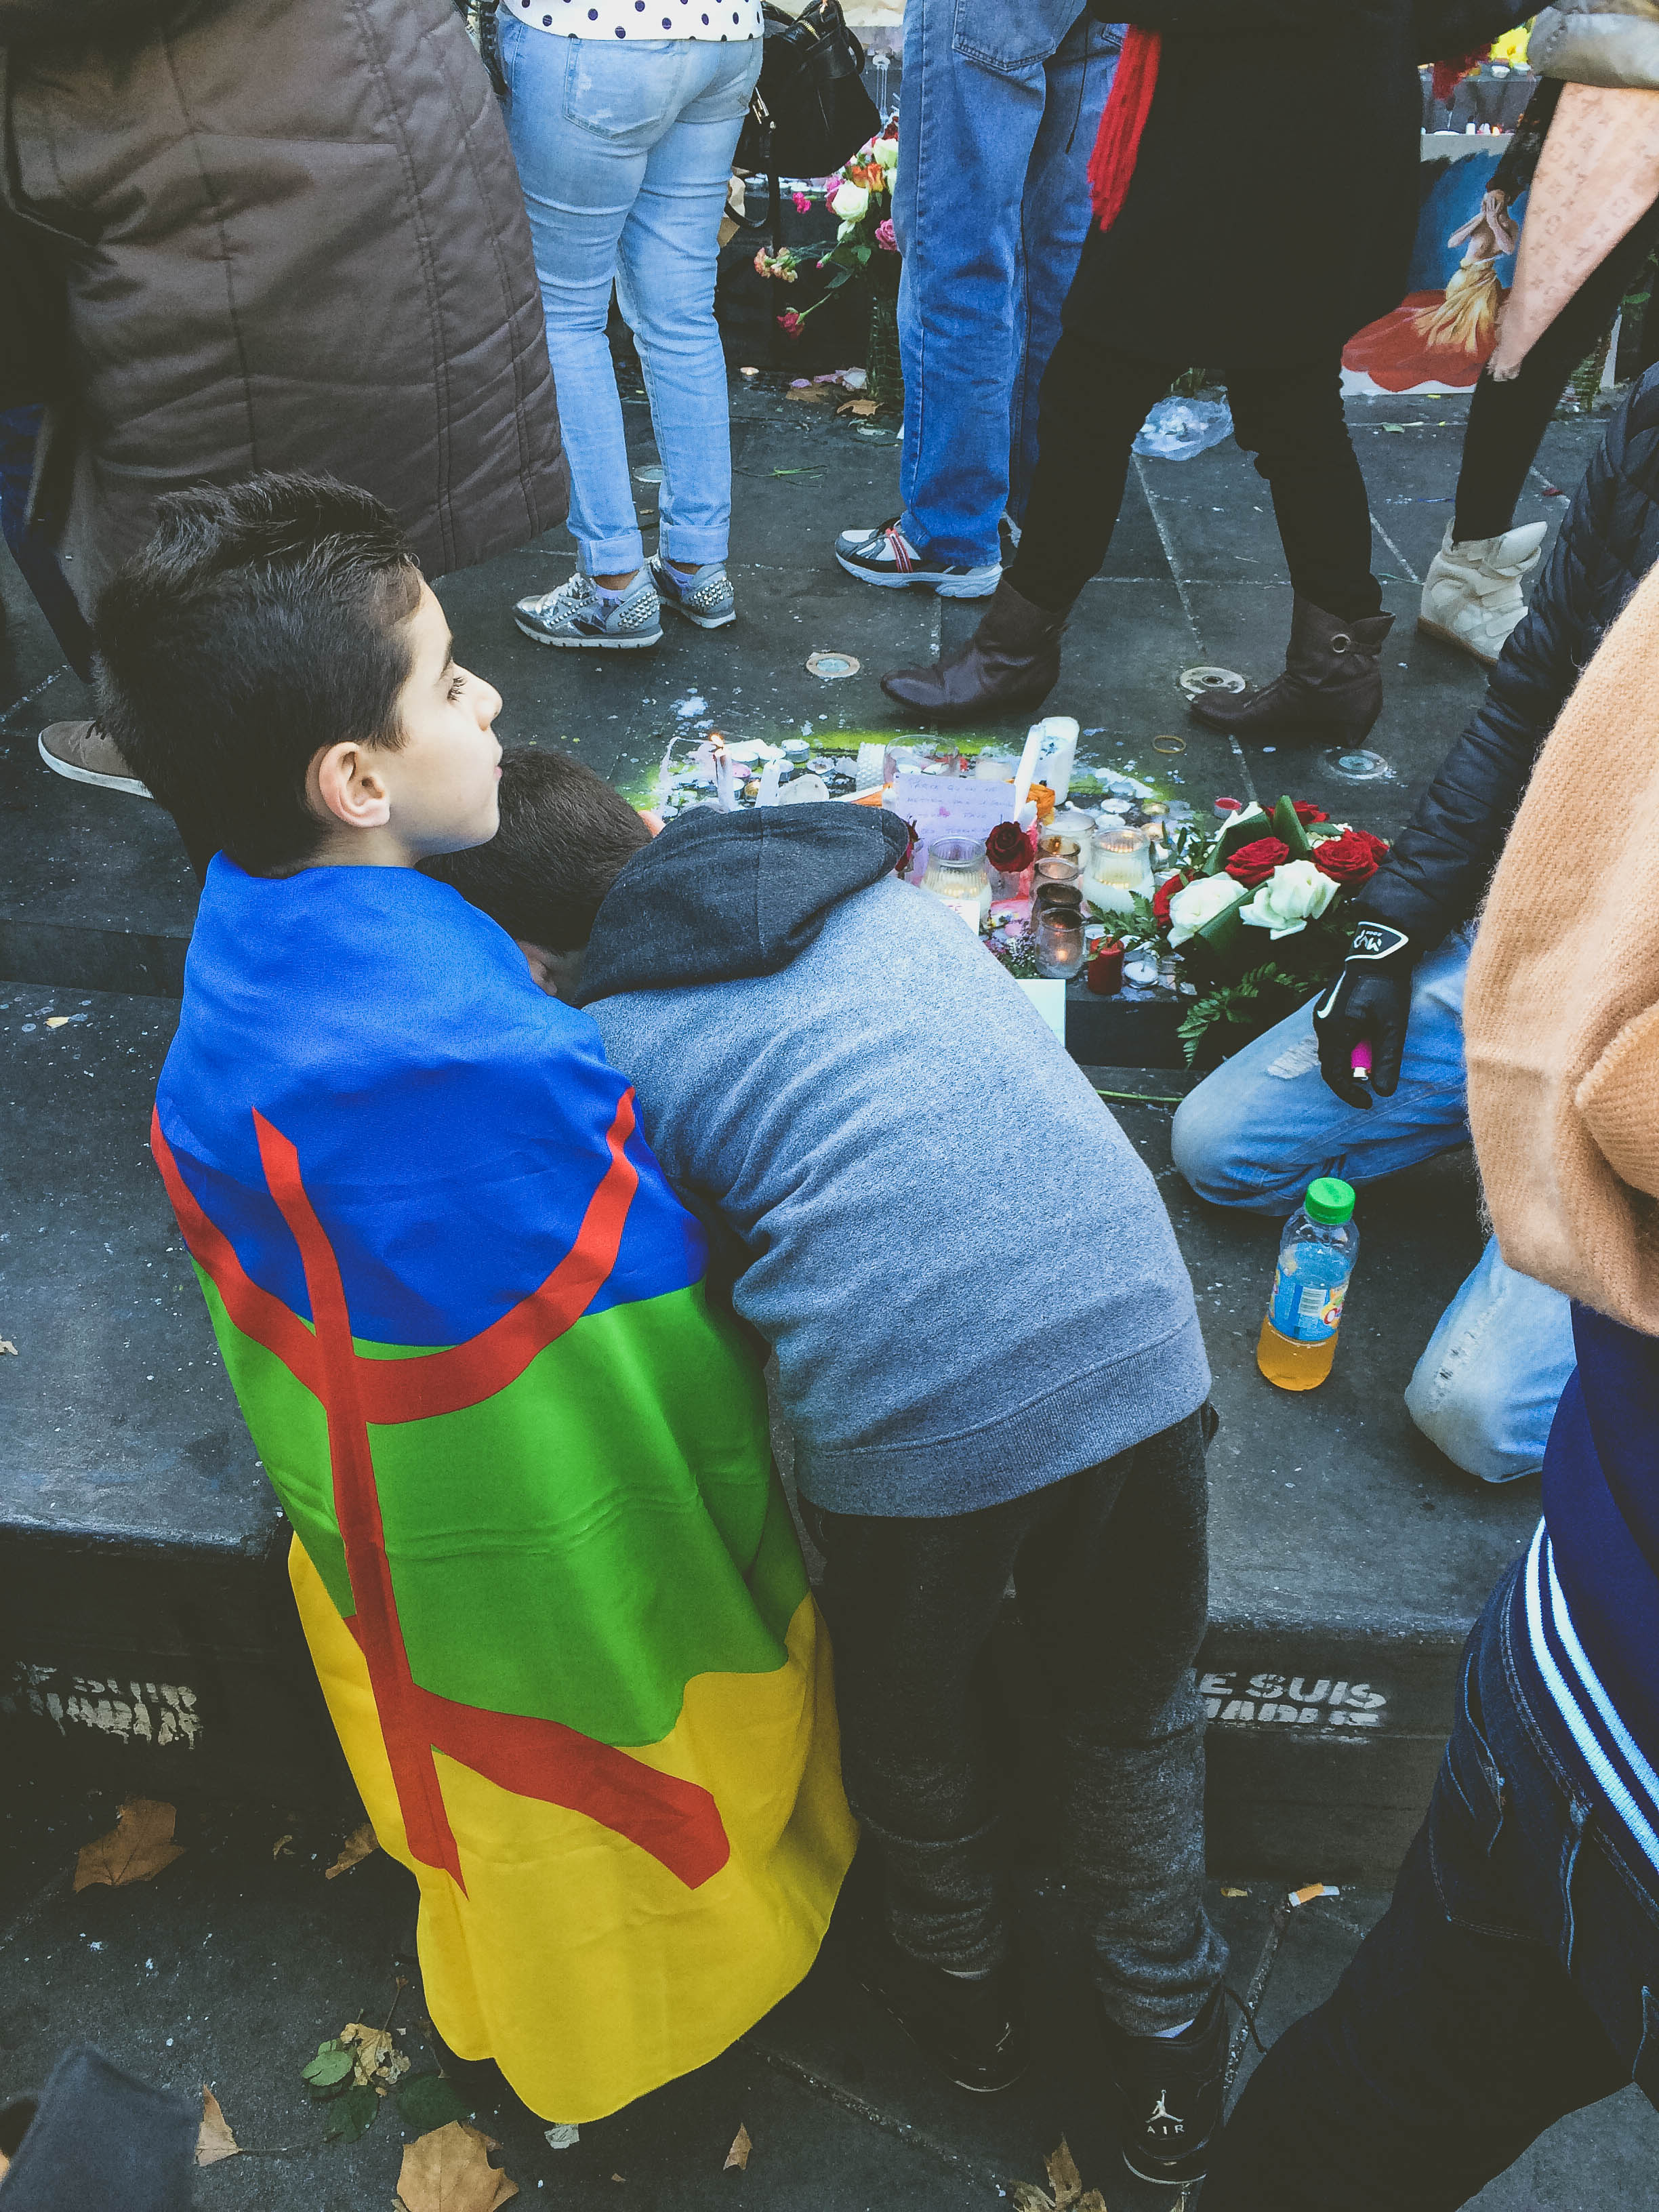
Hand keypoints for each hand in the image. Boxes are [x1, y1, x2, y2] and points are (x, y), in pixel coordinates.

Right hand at [1313, 923, 1412, 1107]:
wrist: (1378, 953)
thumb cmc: (1388, 988)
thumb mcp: (1393, 1027)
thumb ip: (1387, 1060)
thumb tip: (1383, 1092)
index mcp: (1336, 1031)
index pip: (1334, 1075)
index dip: (1349, 1094)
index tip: (1367, 1103)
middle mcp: (1322, 1025)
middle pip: (1331, 1064)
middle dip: (1351, 1076)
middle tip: (1373, 1080)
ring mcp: (1321, 1016)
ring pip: (1332, 1051)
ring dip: (1350, 1060)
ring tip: (1373, 1055)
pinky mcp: (1325, 1010)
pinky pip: (1333, 1037)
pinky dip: (1347, 1047)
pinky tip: (1365, 1039)